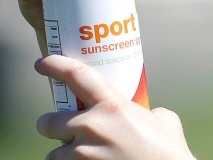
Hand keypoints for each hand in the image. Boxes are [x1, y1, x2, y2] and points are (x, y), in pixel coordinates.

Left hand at [35, 55, 195, 159]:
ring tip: (84, 156)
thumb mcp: (163, 120)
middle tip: (65, 131)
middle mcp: (91, 127)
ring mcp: (83, 154)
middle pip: (47, 122)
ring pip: (53, 154)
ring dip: (64, 154)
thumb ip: (144, 111)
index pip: (76, 75)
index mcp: (113, 105)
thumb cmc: (169, 153)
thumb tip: (144, 113)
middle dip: (52, 126)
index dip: (55, 65)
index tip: (43, 63)